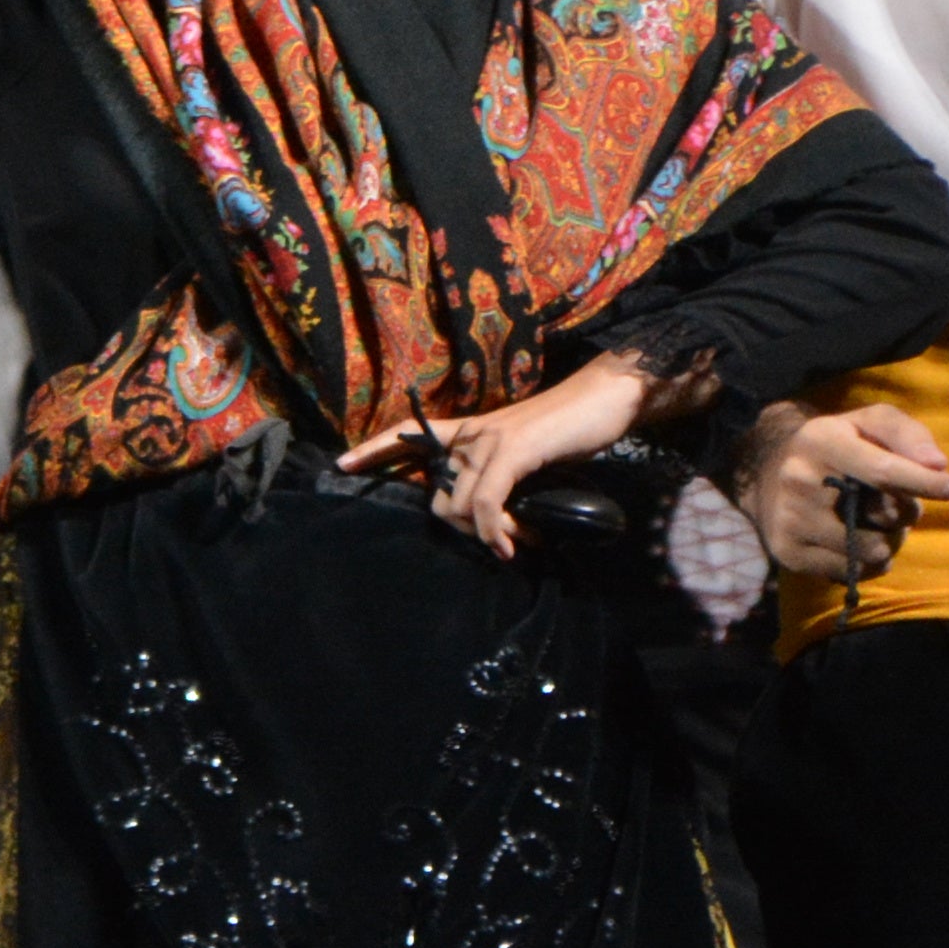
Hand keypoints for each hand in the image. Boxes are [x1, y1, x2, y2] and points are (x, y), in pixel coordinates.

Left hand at [341, 352, 656, 561]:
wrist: (606, 399)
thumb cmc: (570, 430)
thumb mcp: (526, 458)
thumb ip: (502, 481)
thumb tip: (493, 520)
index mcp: (470, 431)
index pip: (410, 433)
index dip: (375, 448)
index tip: (342, 463)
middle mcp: (470, 433)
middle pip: (437, 497)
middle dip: (465, 530)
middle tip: (503, 541)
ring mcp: (487, 440)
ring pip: (458, 505)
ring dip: (489, 536)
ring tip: (519, 540)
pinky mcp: (510, 450)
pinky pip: (484, 503)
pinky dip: (494, 532)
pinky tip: (511, 548)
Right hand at [737, 400, 948, 582]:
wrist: (768, 474)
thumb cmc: (837, 445)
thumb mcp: (869, 423)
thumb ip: (907, 434)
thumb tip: (939, 466)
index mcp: (821, 440)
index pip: (882, 470)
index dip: (923, 482)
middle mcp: (799, 480)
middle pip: (885, 516)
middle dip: (904, 512)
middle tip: (889, 501)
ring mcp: (791, 520)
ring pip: (873, 550)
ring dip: (888, 541)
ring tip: (871, 523)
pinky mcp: (788, 553)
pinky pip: (853, 573)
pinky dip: (868, 563)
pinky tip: (855, 542)